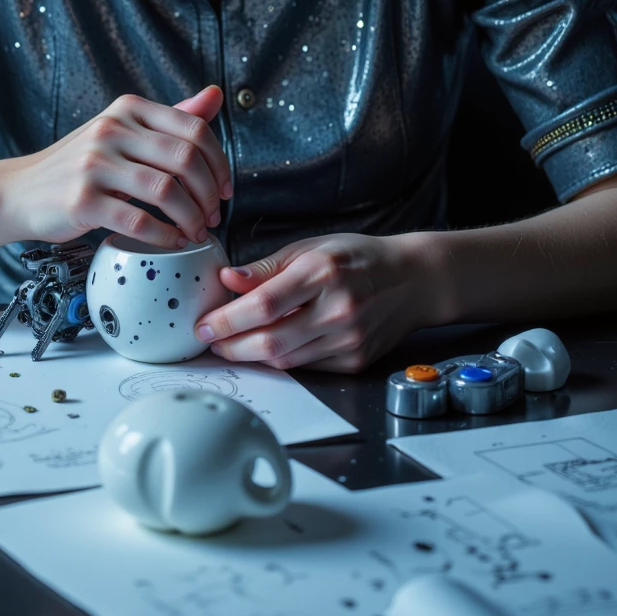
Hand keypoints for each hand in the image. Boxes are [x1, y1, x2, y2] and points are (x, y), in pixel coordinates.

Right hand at [0, 85, 232, 250]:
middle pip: (186, 159)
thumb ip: (170, 117)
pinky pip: (138, 220)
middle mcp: (111, 129)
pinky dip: (164, 236)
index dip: (220, 163)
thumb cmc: (79, 165)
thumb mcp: (123, 131)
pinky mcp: (82, 200)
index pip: (195, 128)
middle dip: (209, 194)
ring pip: (166, 190)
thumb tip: (214, 96)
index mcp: (128, 109)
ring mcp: (94, 164)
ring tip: (194, 232)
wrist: (20, 191)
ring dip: (190, 218)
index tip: (225, 189)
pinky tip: (170, 242)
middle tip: (211, 216)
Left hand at [194, 232, 435, 371]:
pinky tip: (266, 348)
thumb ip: (266, 267)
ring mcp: (349, 340)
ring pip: (286, 359)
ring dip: (251, 356)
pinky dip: (281, 360)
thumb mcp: (311, 248)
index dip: (226, 319)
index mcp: (323, 272)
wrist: (413, 280)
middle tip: (210, 341)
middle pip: (270, 340)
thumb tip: (227, 280)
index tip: (203, 325)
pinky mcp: (355, 361)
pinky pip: (306, 367)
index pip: (263, 304)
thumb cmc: (358, 258)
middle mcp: (337, 309)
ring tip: (230, 345)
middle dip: (231, 345)